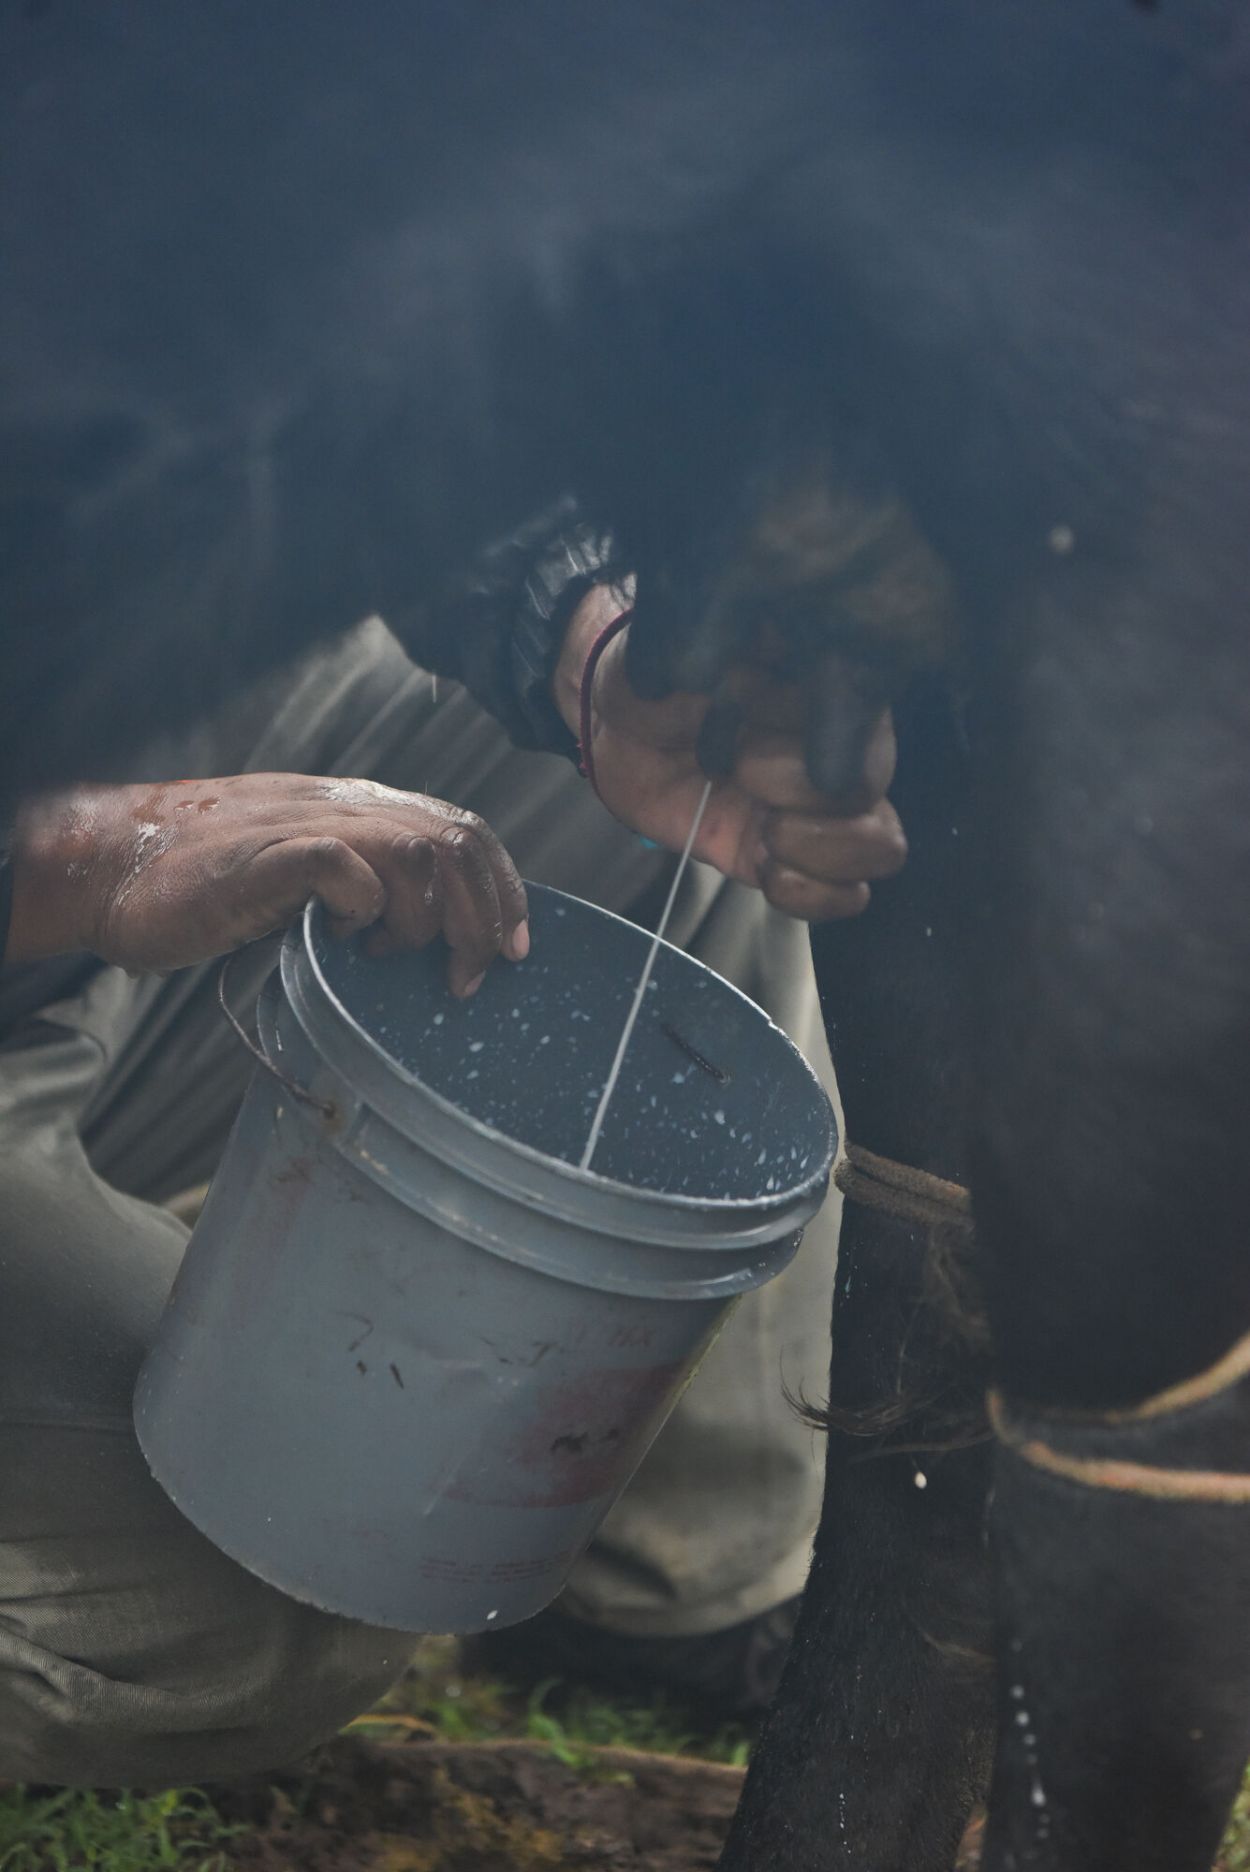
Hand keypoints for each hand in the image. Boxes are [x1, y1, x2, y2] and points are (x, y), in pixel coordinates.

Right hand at [7, 774, 528, 994]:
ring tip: (393, 958)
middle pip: (456, 841)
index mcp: (358, 808)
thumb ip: (362, 881)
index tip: (515, 947)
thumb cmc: (204, 882)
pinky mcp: (267, 856)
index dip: (504, 887)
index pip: (462, 828)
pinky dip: (362, 909)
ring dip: (424, 920)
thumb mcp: (302, 871)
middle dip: (483, 916)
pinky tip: (343, 940)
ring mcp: (305, 826)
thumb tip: (428, 937)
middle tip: (470, 975)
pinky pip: (345, 868)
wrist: (111, 865)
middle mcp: (343, 807)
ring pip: (416, 852)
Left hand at [554, 586, 906, 919]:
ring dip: (818, 848)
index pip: (859, 713)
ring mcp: (818, 808)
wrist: (612, 725)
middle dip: (795, 785)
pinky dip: (811, 894)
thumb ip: (737, 658)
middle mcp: (840, 746)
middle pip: (870, 784)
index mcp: (827, 684)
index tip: (739, 704)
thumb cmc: (657, 674)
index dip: (797, 722)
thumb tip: (764, 670)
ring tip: (762, 830)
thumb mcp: (685, 645)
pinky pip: (844, 895)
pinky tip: (764, 868)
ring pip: (883, 846)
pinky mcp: (787, 856)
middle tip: (736, 768)